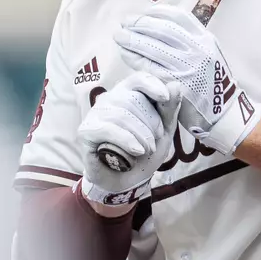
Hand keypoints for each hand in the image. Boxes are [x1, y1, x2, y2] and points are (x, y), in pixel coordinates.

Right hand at [77, 72, 179, 208]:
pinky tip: (136, 151)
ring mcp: (95, 114)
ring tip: (146, 150)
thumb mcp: (163, 132)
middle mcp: (109, 100)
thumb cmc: (143, 152)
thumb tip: (175, 86)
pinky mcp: (86, 131)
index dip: (152, 85)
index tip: (165, 98)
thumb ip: (168, 110)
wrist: (126, 180)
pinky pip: (108, 129)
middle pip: (132, 100)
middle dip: (150, 122)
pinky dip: (126, 140)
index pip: (138, 79)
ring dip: (141, 135)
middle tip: (156, 140)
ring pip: (121, 115)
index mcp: (127, 94)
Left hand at [114, 9, 260, 155]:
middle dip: (139, 23)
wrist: (223, 113)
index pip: (178, 17)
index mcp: (205, 39)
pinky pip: (149, 66)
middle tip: (124, 22)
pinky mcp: (175, 84)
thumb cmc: (210, 82)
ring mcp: (186, 67)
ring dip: (132, 39)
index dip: (156, 13)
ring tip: (118, 36)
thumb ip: (190, 40)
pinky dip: (134, 57)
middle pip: (162, 30)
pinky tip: (124, 53)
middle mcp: (197, 50)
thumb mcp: (209, 54)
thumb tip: (160, 25)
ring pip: (153, 47)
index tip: (142, 14)